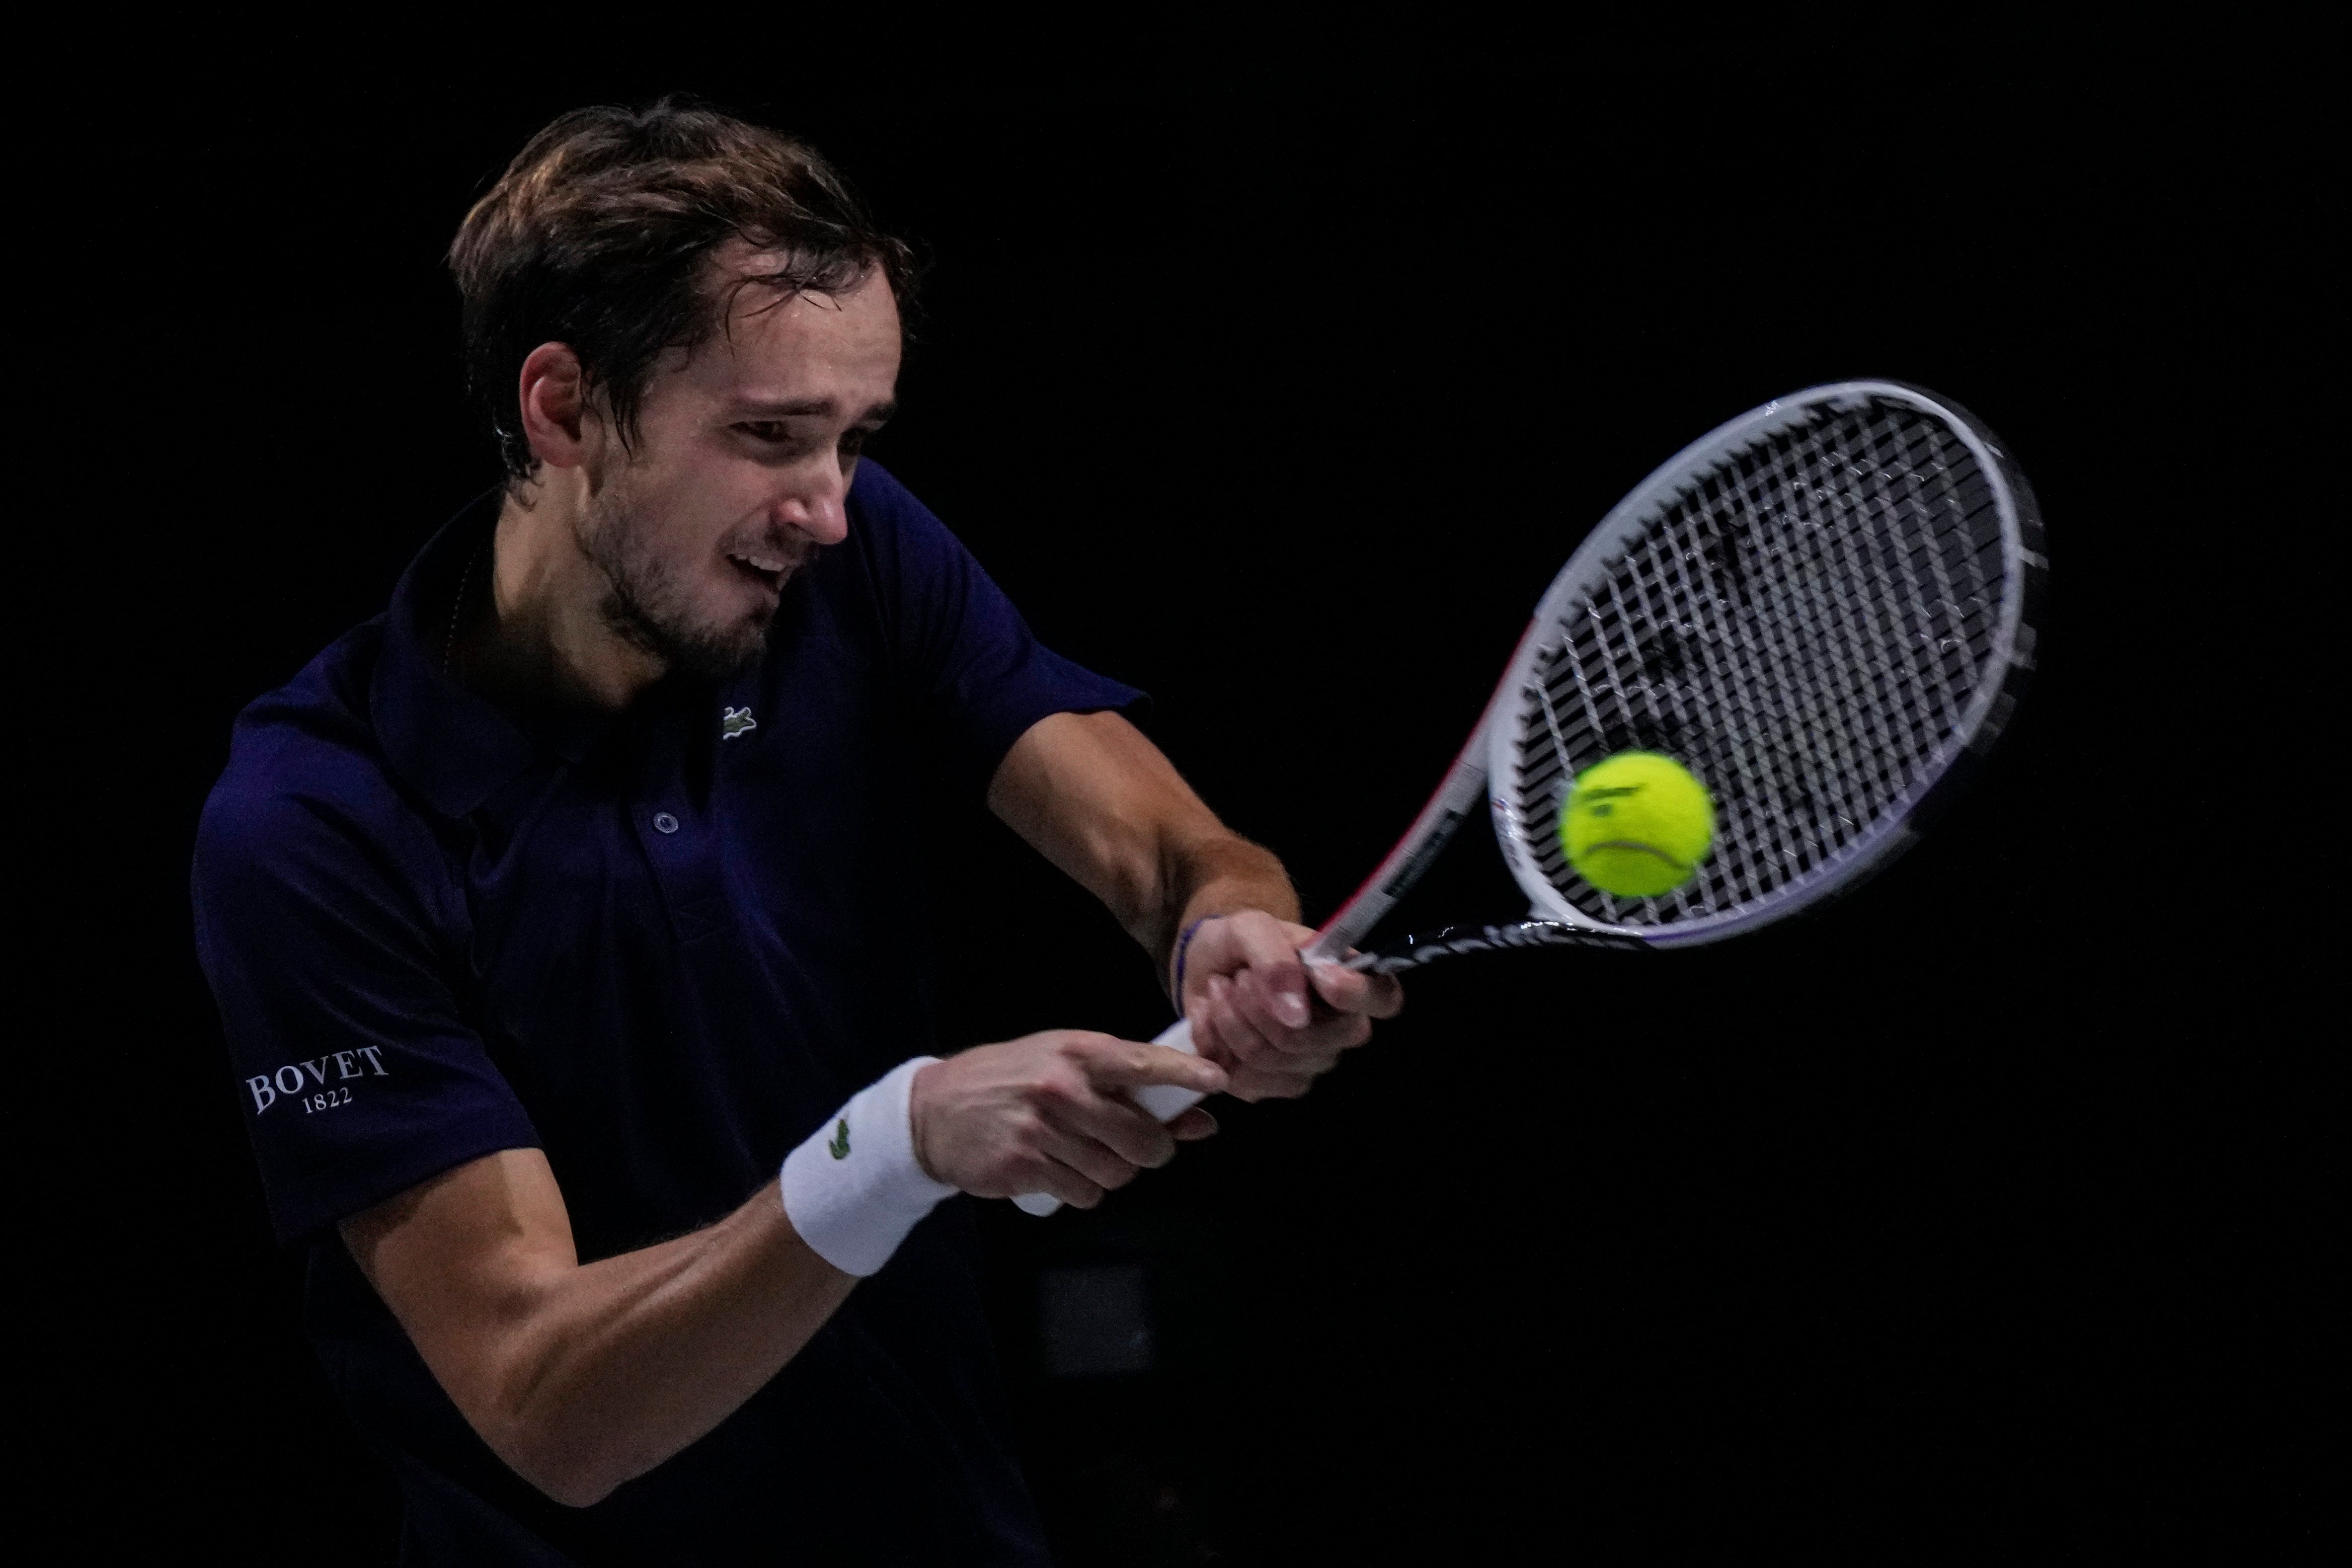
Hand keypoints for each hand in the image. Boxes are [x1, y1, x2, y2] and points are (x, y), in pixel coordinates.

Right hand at [909, 1032, 1225, 1208]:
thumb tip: (1200, 1121)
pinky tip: (1060, 1169)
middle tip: (1140, 1147)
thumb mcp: (1064, 1065)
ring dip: (1114, 1172)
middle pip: (1143, 1138)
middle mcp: (1062, 1088)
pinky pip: (1085, 1193)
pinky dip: (1083, 1188)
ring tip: (1087, 1154)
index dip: (1187, 1073)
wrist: (934, 1111)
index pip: (1144, 1063)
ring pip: (1118, 1172)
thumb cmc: (1011, 1081)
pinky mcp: (1024, 1167)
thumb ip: (1128, 1089)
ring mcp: (1042, 1129)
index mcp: (1077, 1052)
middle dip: (1153, 1150)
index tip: (1218, 1081)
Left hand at [1178, 911, 1403, 1100]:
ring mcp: (1310, 1061)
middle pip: (1322, 1038)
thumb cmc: (1240, 944)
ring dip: (1233, 1019)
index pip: (1384, 998)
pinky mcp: (1274, 1084)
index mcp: (1348, 981)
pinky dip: (1219, 1045)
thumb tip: (1297, 1016)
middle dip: (1264, 1004)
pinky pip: (1249, 1081)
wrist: (1205, 968)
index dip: (1358, 994)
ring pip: (1275, 1059)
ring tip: (1221, 989)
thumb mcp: (1250, 927)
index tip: (1320, 976)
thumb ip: (1275, 958)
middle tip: (1239, 975)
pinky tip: (1215, 1020)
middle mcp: (1340, 1028)